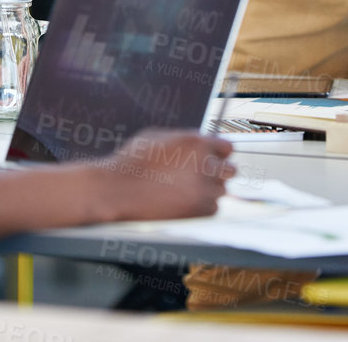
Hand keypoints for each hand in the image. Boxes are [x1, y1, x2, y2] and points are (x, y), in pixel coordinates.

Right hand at [92, 130, 234, 220]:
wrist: (116, 190)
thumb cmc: (132, 162)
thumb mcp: (158, 137)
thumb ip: (185, 138)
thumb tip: (200, 142)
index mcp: (196, 142)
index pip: (227, 147)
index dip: (219, 153)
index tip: (213, 159)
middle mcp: (205, 164)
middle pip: (230, 170)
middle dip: (218, 172)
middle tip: (201, 176)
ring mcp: (203, 188)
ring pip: (221, 190)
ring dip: (208, 190)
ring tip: (185, 190)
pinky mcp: (198, 210)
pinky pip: (213, 208)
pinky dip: (202, 206)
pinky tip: (184, 202)